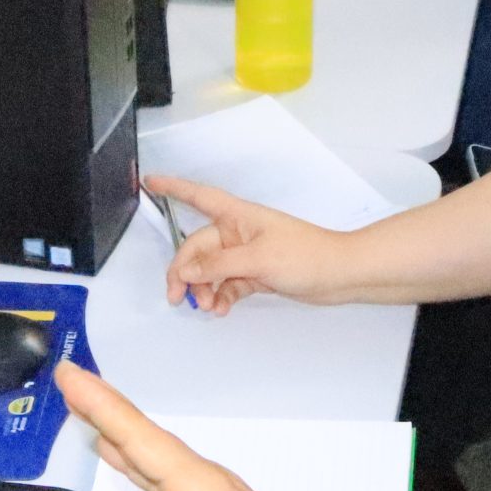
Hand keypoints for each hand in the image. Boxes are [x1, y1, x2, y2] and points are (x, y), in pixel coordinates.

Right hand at [54, 364, 423, 490]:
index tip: (70, 372)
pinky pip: (161, 478)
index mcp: (197, 485)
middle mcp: (201, 482)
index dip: (100, 403)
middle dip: (103, 408)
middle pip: (142, 437)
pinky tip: (123, 460)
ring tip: (86, 411)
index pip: (138, 435)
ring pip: (151, 456)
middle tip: (69, 381)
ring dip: (117, 432)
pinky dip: (135, 463)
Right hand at [150, 175, 349, 311]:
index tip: (150, 182)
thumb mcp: (257, 259)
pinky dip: (221, 296)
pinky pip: (227, 284)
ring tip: (208, 307)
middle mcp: (239, 232)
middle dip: (185, 272)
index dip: (174, 188)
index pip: (199, 197)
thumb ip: (217, 265)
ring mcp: (247, 254)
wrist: (340, 274)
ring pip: (211, 270)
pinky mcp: (256, 274)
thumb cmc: (306, 255)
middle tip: (176, 298)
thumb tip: (184, 271)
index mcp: (239, 216)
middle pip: (198, 248)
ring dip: (203, 289)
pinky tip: (221, 309)